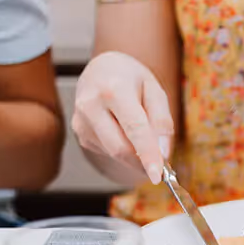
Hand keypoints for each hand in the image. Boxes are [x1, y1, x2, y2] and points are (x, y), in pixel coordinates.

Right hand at [72, 52, 173, 183]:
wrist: (100, 69)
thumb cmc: (131, 78)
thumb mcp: (155, 90)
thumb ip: (162, 121)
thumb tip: (163, 153)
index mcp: (113, 89)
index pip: (134, 129)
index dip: (147, 155)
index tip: (158, 176)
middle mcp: (91, 105)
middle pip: (120, 148)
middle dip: (143, 162)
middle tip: (162, 168)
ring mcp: (81, 121)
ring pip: (114, 153)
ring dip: (135, 155)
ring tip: (143, 136)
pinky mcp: (80, 133)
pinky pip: (108, 151)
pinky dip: (124, 149)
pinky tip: (124, 131)